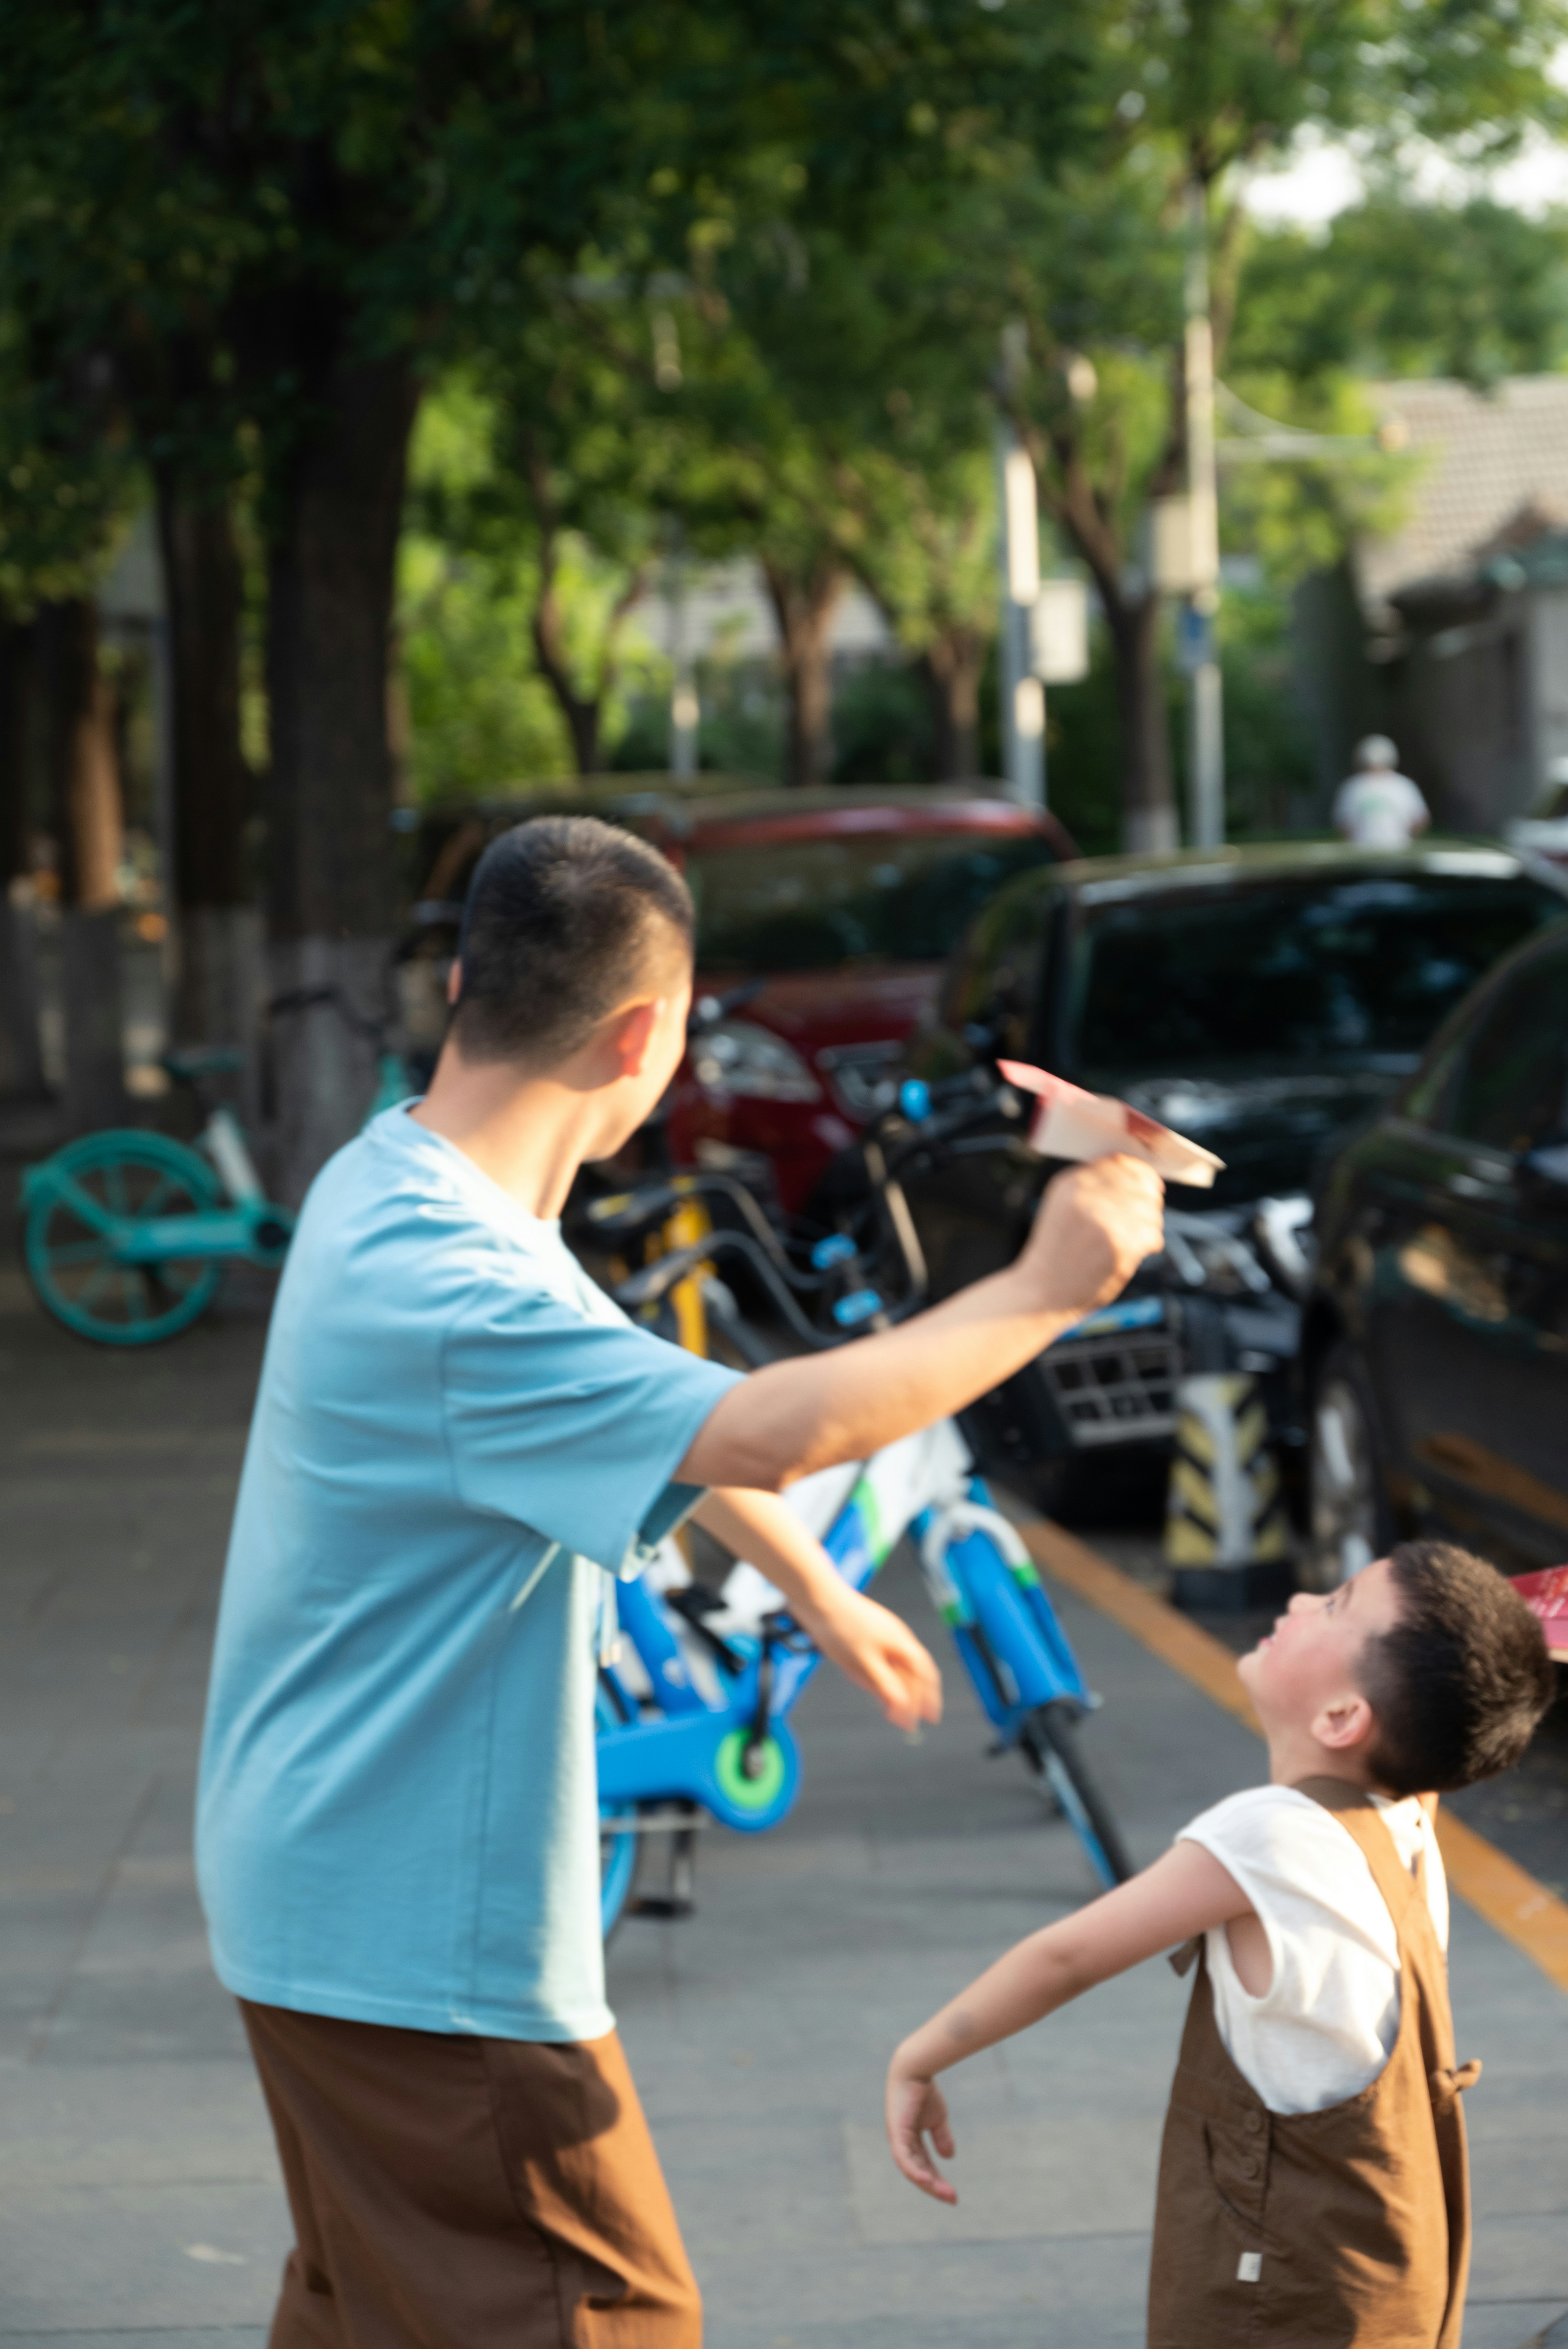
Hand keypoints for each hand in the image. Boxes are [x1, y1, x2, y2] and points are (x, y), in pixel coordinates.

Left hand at [796, 1579, 941, 1732]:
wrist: (817, 1597)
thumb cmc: (842, 1628)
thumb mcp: (865, 1663)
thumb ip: (886, 1685)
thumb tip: (904, 1707)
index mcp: (902, 1643)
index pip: (924, 1675)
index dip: (929, 1697)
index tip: (931, 1719)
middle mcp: (896, 1638)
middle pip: (910, 1673)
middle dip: (909, 1697)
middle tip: (903, 1721)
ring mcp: (880, 1635)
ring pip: (891, 1667)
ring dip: (887, 1686)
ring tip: (877, 1702)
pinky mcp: (864, 1634)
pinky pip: (874, 1659)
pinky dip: (870, 1673)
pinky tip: (855, 1677)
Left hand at [886, 2065, 957, 2203]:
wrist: (915, 2069)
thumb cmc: (924, 2091)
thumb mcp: (937, 2118)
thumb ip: (941, 2137)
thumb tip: (949, 2158)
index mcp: (910, 2140)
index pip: (924, 2166)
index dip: (937, 2180)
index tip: (953, 2195)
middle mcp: (901, 2143)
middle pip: (918, 2171)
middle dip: (934, 2186)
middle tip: (952, 2199)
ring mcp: (897, 2139)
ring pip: (911, 2169)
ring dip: (927, 2183)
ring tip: (944, 2194)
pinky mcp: (896, 2133)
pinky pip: (903, 2158)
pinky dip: (913, 2170)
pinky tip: (925, 2180)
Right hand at [1015, 1154, 1163, 1319]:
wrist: (1040, 1293)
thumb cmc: (1057, 1253)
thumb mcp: (1063, 1207)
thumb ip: (1094, 1187)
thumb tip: (1141, 1177)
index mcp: (1070, 1183)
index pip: (1120, 1162)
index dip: (1142, 1173)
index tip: (1151, 1186)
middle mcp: (1085, 1197)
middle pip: (1141, 1185)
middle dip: (1149, 1202)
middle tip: (1143, 1220)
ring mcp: (1103, 1221)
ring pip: (1151, 1211)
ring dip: (1149, 1226)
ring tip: (1132, 1240)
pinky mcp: (1119, 1247)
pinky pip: (1152, 1235)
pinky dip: (1150, 1244)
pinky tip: (1134, 1253)